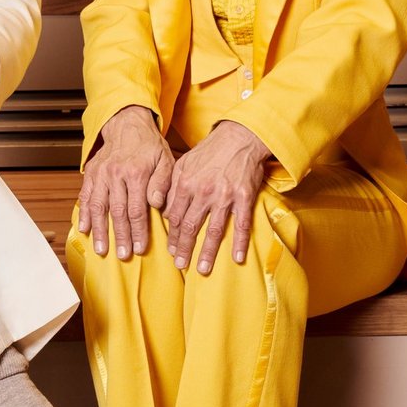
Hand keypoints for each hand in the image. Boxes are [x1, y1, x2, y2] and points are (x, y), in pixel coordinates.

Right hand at [78, 106, 173, 259]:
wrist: (127, 125)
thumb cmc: (149, 146)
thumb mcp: (166, 160)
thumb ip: (162, 183)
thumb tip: (156, 204)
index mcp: (137, 173)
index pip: (137, 209)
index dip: (138, 231)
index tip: (140, 248)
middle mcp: (116, 174)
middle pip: (117, 212)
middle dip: (120, 236)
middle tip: (123, 255)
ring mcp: (101, 174)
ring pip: (98, 207)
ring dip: (100, 230)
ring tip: (101, 249)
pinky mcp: (91, 173)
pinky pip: (85, 196)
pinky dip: (83, 214)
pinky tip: (84, 229)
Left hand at [165, 121, 271, 275]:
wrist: (239, 137)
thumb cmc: (210, 151)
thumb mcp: (184, 163)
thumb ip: (172, 186)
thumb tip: (163, 209)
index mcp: (185, 183)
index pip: (174, 216)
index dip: (171, 235)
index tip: (170, 250)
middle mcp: (203, 191)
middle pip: (189, 226)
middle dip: (183, 249)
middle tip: (180, 265)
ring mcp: (224, 196)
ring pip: (213, 230)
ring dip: (207, 252)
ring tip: (202, 269)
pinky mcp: (244, 197)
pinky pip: (241, 224)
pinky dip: (239, 243)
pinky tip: (237, 258)